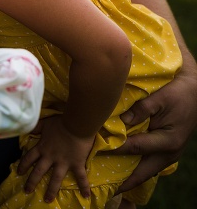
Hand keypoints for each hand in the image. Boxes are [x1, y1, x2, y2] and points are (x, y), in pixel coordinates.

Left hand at [17, 117, 93, 202]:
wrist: (76, 125)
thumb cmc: (60, 123)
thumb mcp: (44, 124)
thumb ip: (36, 127)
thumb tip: (27, 127)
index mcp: (42, 147)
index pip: (29, 158)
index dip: (23, 165)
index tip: (19, 172)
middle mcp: (50, 157)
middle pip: (38, 171)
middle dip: (32, 182)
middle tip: (27, 191)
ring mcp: (63, 162)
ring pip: (55, 179)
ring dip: (51, 190)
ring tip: (47, 200)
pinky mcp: (76, 164)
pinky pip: (81, 177)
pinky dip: (84, 186)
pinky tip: (86, 196)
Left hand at [109, 68, 196, 192]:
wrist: (194, 93)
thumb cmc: (177, 94)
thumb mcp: (159, 99)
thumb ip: (140, 110)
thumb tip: (121, 121)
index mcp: (167, 141)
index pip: (135, 147)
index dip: (115, 148)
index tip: (95, 150)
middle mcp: (169, 153)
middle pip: (142, 173)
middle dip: (124, 182)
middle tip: (105, 187)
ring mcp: (169, 155)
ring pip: (145, 172)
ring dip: (129, 178)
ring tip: (110, 183)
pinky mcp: (165, 152)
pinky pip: (148, 165)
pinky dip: (135, 169)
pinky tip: (122, 170)